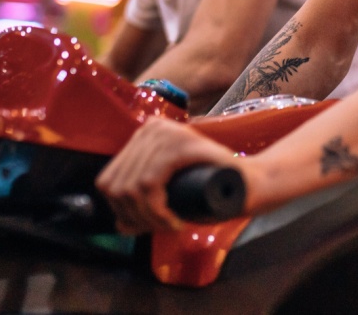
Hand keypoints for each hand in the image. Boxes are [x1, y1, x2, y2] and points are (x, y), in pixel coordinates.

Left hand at [96, 117, 240, 233]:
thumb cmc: (210, 189)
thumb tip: (118, 224)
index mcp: (143, 135)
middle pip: (117, 186)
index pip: (108, 180)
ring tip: (170, 225)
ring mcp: (166, 133)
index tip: (144, 226)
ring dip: (147, 218)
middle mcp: (151, 128)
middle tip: (161, 228)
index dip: (120, 211)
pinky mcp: (180, 145)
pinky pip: (149, 185)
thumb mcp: (169, 192)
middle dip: (135, 217)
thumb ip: (144, 204)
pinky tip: (174, 221)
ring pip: (132, 188)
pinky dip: (157, 211)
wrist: (249, 183)